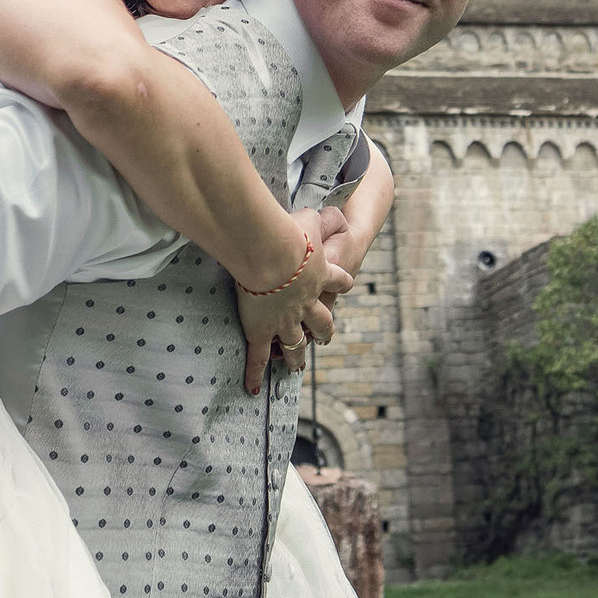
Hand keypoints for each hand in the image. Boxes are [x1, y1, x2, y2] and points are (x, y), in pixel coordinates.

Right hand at [239, 209, 353, 394]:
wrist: (272, 254)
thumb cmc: (290, 233)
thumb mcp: (314, 218)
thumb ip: (326, 217)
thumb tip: (336, 210)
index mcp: (322, 276)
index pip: (339, 282)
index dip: (341, 284)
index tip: (344, 286)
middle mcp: (308, 303)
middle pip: (322, 322)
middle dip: (324, 330)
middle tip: (325, 338)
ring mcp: (286, 320)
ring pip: (295, 343)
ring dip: (296, 356)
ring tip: (296, 366)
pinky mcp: (262, 331)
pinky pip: (258, 357)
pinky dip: (255, 373)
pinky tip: (254, 388)